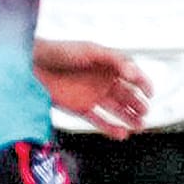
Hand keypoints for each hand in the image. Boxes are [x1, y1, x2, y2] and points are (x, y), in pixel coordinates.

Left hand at [34, 40, 152, 136]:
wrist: (33, 65)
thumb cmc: (59, 51)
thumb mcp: (91, 50)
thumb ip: (115, 60)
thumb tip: (132, 72)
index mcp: (107, 64)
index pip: (131, 75)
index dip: (143, 83)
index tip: (150, 92)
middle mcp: (101, 80)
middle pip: (126, 95)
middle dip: (138, 104)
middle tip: (146, 112)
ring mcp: (92, 95)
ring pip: (116, 109)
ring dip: (128, 117)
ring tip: (139, 125)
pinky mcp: (80, 108)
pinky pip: (99, 120)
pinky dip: (111, 127)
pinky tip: (121, 132)